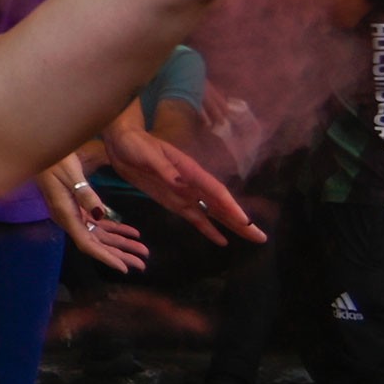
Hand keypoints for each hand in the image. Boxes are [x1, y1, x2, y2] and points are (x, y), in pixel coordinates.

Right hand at [44, 157, 147, 274]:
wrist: (41, 150)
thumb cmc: (55, 159)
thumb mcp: (71, 174)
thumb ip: (85, 195)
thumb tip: (100, 216)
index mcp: (65, 214)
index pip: (87, 243)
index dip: (105, 257)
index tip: (124, 268)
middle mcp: (69, 218)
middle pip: (96, 243)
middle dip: (119, 254)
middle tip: (142, 263)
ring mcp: (72, 214)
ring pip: (99, 235)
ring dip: (120, 243)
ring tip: (142, 250)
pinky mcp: (76, 206)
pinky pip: (97, 223)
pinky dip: (114, 229)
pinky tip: (131, 232)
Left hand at [102, 125, 264, 246]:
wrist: (122, 144)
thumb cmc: (136, 145)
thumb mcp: (149, 155)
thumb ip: (165, 170)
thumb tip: (181, 183)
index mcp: (190, 171)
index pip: (215, 192)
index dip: (230, 207)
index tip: (245, 221)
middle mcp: (193, 184)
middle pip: (221, 205)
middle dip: (241, 221)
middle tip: (261, 237)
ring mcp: (185, 194)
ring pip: (213, 213)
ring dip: (232, 225)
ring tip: (252, 238)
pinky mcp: (174, 201)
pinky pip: (194, 217)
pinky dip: (208, 228)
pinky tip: (221, 240)